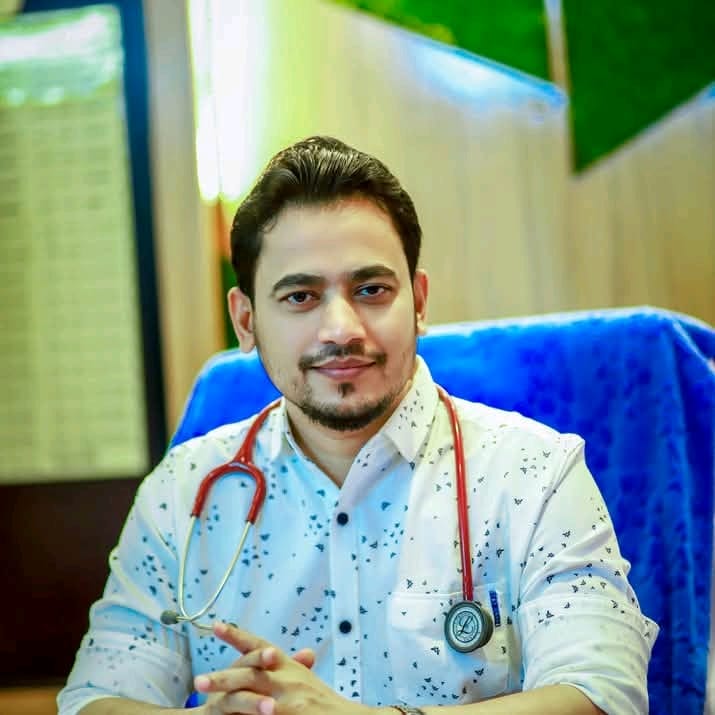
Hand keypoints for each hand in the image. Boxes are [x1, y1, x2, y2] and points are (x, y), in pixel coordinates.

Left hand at [195, 622, 372, 714]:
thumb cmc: (323, 703)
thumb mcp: (305, 680)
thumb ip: (289, 666)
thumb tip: (275, 651)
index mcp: (287, 665)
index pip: (259, 645)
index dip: (238, 635)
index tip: (215, 626)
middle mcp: (287, 678)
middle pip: (250, 672)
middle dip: (223, 676)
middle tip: (198, 681)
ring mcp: (289, 698)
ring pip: (252, 695)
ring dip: (228, 698)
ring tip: (207, 705)